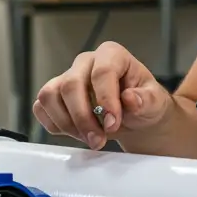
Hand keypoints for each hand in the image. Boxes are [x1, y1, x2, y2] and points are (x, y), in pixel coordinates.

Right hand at [33, 42, 173, 149]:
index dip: (106, 100)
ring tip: (90, 138)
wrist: (136, 118)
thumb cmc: (144, 104)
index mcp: (112, 55)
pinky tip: (77, 133)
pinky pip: (41, 108)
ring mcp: (67, 77)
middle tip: (98, 140)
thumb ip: (147, 100)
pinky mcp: (55, 95)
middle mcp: (86, 62)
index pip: (102, 71)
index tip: (113, 124)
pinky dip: (54, 125)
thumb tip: (130, 98)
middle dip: (83, 118)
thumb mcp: (155, 103)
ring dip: (67, 123)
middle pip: (70, 84)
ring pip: (49, 95)